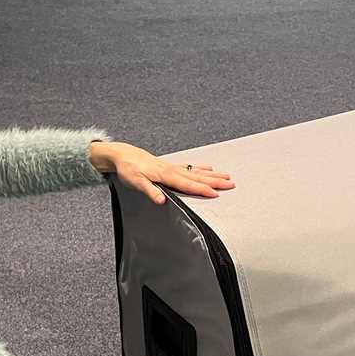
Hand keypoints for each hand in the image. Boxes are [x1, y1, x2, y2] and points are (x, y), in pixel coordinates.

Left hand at [89, 141, 234, 204]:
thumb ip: (150, 191)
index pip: (187, 184)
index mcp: (166, 175)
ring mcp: (173, 167)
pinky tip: (209, 167)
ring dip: (212, 174)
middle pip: (198, 177)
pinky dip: (201, 167)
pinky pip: (191, 167)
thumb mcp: (135, 182)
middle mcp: (173, 170)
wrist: (124, 155)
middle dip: (215, 181)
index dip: (202, 189)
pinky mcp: (171, 166)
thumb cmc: (129, 169)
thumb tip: (162, 200)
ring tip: (227, 176)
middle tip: (231, 185)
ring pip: (197, 171)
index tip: (215, 194)